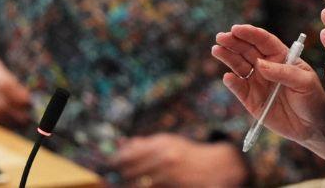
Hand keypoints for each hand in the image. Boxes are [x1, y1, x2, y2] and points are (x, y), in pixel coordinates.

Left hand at [113, 134, 246, 186]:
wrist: (214, 166)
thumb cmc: (186, 153)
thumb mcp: (167, 142)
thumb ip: (145, 143)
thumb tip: (122, 145)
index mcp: (161, 144)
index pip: (128, 155)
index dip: (114, 162)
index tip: (110, 165)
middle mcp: (165, 158)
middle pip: (130, 172)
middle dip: (119, 176)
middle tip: (112, 179)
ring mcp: (170, 175)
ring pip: (138, 185)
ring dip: (128, 185)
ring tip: (124, 184)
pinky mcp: (173, 187)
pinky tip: (141, 186)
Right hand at [212, 25, 324, 148]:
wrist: (311, 126)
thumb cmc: (312, 98)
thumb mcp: (304, 82)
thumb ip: (283, 72)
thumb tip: (260, 64)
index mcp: (280, 56)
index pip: (263, 41)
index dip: (250, 33)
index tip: (236, 29)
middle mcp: (266, 66)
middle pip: (247, 50)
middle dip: (233, 42)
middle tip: (221, 37)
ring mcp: (257, 82)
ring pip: (238, 65)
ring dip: (227, 57)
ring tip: (217, 50)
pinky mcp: (250, 99)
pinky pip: (238, 88)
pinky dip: (231, 82)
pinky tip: (228, 77)